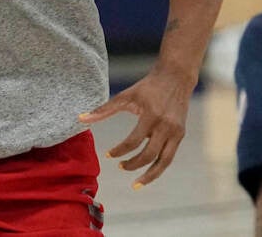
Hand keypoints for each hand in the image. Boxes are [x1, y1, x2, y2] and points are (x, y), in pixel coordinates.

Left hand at [79, 63, 195, 188]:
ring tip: (135, 184)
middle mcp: (166, 125)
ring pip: (163, 162)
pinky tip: (148, 173)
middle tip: (120, 166)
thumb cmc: (147, 87)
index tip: (108, 154)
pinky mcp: (180, 134)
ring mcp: (176, 131)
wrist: (175, 77)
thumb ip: (104, 110)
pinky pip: (169, 157)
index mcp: (151, 115)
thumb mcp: (125, 96)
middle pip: (148, 155)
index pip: (133, 141)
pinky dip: (158, 167)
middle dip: (133, 165)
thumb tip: (81, 119)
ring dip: (149, 176)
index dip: (119, 151)